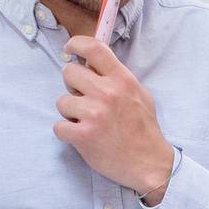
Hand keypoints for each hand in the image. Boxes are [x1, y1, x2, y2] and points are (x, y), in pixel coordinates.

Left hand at [56, 35, 175, 197]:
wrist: (149, 164)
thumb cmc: (144, 129)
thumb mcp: (139, 94)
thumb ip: (118, 78)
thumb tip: (93, 63)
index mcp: (122, 79)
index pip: (94, 48)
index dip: (76, 44)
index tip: (70, 49)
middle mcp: (107, 93)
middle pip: (69, 72)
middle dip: (72, 85)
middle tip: (84, 99)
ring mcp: (94, 114)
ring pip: (61, 101)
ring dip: (70, 112)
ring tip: (87, 122)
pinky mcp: (83, 136)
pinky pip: (59, 126)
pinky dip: (67, 133)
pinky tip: (82, 137)